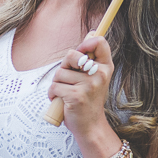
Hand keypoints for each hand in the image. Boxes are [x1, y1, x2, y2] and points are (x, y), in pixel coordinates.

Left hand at [49, 34, 116, 154]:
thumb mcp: (96, 77)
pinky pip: (55, 87)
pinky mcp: (76, 96)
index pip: (100, 42)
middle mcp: (100, 75)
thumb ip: (92, 57)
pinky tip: (61, 101)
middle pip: (71, 55)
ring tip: (66, 94)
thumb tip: (92, 31)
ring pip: (59, 73)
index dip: (86, 43)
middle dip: (64, 67)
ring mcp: (88, 86)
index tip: (81, 52)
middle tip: (70, 80)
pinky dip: (53, 95)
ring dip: (57, 84)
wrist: (90, 126)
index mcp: (105, 67)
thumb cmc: (89, 100)